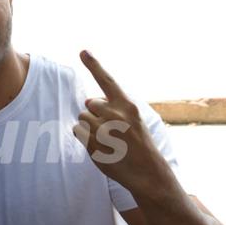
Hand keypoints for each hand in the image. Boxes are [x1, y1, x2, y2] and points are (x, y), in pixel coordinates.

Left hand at [73, 50, 168, 193]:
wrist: (149, 173)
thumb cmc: (139, 145)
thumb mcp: (134, 121)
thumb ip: (113, 108)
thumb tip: (88, 101)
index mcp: (127, 105)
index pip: (107, 81)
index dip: (93, 65)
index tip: (82, 51)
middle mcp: (115, 114)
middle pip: (89, 105)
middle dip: (95, 115)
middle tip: (111, 131)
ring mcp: (103, 129)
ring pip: (82, 119)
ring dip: (89, 128)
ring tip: (108, 141)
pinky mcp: (93, 143)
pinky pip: (77, 132)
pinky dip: (84, 138)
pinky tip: (101, 147)